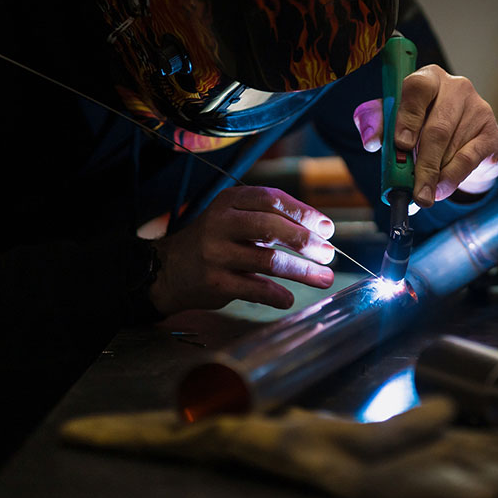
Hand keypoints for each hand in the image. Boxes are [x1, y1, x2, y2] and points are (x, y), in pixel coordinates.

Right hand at [148, 186, 335, 313]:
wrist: (168, 269)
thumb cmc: (216, 241)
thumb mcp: (236, 219)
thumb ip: (272, 220)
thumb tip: (322, 233)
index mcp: (230, 201)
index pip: (272, 199)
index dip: (304, 213)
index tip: (328, 229)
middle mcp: (220, 223)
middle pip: (272, 228)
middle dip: (307, 242)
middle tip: (329, 254)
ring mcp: (215, 253)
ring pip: (268, 260)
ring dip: (303, 271)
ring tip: (325, 278)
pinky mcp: (214, 281)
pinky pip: (255, 289)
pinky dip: (277, 295)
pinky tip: (289, 298)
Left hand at [353, 65, 497, 206]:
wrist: (468, 140)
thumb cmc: (425, 127)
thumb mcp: (399, 121)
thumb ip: (379, 125)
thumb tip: (371, 142)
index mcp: (428, 78)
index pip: (417, 88)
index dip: (408, 117)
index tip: (401, 144)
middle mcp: (456, 87)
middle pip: (437, 128)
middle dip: (422, 164)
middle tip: (414, 190)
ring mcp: (478, 108)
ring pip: (451, 147)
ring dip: (435, 175)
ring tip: (424, 193)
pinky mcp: (492, 132)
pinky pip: (469, 158)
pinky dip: (452, 177)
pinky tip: (442, 189)